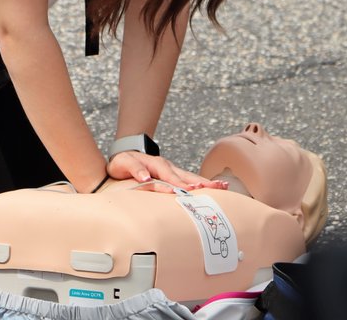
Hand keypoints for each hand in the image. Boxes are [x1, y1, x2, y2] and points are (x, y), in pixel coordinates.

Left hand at [105, 152, 225, 191]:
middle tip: (219, 186)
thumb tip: (145, 177)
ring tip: (223, 186)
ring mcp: (172, 170)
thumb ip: (134, 169)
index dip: (180, 184)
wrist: (123, 157)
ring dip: (207, 182)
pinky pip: (188, 179)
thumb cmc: (123, 162)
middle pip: (187, 176)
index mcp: (157, 164)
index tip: (192, 190)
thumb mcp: (123, 163)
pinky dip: (201, 183)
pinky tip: (212, 188)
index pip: (171, 177)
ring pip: (191, 177)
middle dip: (204, 182)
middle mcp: (168, 166)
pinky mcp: (173, 174)